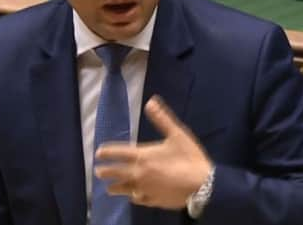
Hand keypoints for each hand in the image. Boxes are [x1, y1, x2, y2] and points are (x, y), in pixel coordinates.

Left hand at [94, 95, 211, 208]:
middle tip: (98, 171)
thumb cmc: (189, 158)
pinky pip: (136, 200)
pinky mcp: (152, 201)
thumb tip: (150, 102)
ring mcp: (144, 189)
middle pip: (114, 173)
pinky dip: (133, 197)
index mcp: (142, 156)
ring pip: (122, 190)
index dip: (105, 153)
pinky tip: (133, 196)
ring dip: (114, 187)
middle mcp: (138, 174)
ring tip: (110, 187)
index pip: (116, 153)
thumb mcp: (177, 134)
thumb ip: (162, 119)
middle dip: (104, 172)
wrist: (204, 186)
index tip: (98, 153)